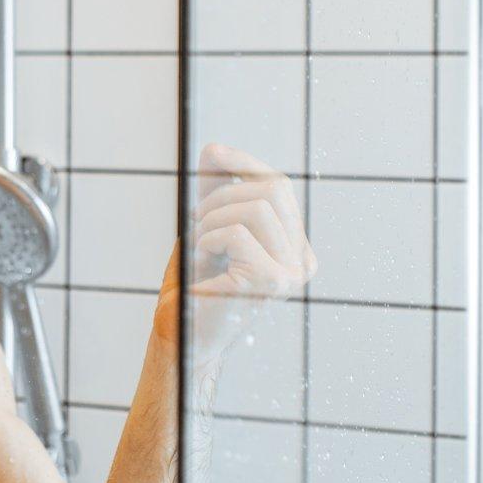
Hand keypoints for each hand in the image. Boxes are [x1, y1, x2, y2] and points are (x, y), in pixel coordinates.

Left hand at [155, 143, 314, 365]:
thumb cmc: (193, 285)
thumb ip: (216, 191)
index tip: (211, 152)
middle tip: (196, 221)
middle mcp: (302, 261)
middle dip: (222, 195)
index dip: (244, 162)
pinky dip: (206, 241)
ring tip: (201, 248)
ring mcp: (291, 273)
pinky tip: (202, 267)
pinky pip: (235, 232)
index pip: (279, 185)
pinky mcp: (270, 281)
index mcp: (295, 248)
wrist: (179, 335)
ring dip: (211, 221)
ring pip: (254, 207)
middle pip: (273, 188)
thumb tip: (216, 148)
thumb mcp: (207, 226)